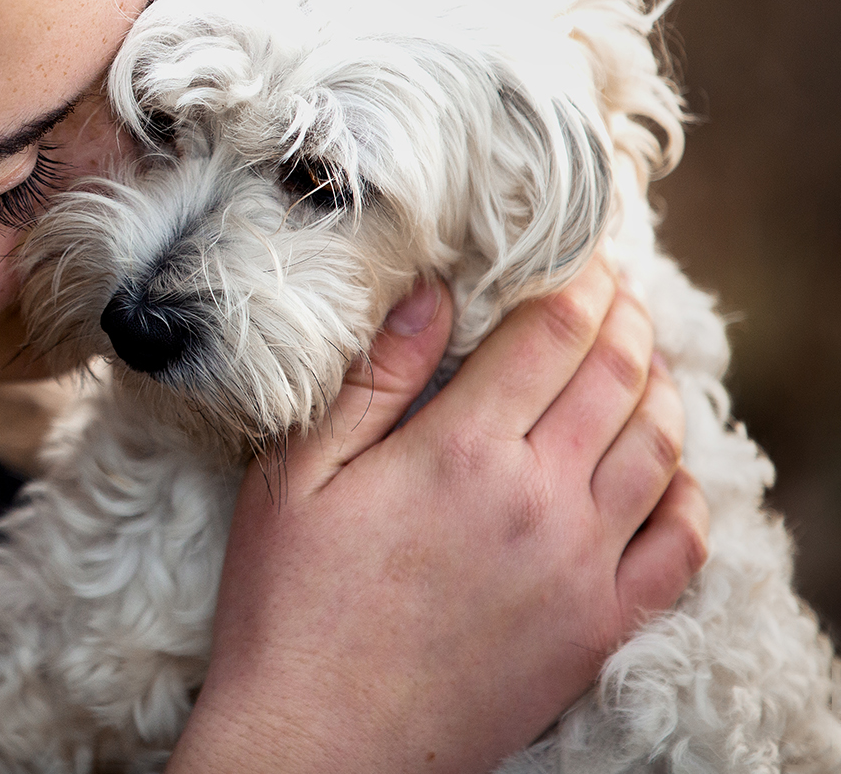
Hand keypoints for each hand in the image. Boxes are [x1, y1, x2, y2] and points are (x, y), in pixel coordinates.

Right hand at [167, 260, 709, 773]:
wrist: (319, 743)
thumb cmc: (289, 605)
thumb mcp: (295, 477)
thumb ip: (371, 381)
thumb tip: (427, 293)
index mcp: (462, 452)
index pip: (553, 334)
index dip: (576, 279)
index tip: (579, 252)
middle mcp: (540, 500)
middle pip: (618, 377)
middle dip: (624, 316)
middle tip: (614, 287)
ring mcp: (580, 569)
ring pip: (658, 449)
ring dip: (660, 386)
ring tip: (642, 357)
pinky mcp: (597, 628)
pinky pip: (680, 546)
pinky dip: (686, 491)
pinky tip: (665, 468)